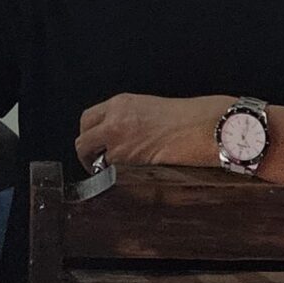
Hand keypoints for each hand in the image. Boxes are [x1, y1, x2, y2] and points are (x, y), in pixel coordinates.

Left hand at [76, 94, 228, 171]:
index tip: (95, 144)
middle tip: (97, 163)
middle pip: (83, 140)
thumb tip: (116, 136)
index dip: (90, 134)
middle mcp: (114, 120)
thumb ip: (127, 118)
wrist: (201, 126)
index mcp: (120, 104)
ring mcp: (118, 142)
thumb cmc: (184, 118)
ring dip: (100, 167)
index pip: (88, 118)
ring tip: (113, 173)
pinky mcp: (127, 161)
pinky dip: (112, 178)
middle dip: (87, 153)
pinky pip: (108, 173)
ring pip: (92, 159)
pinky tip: (126, 179)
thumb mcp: (149, 108)